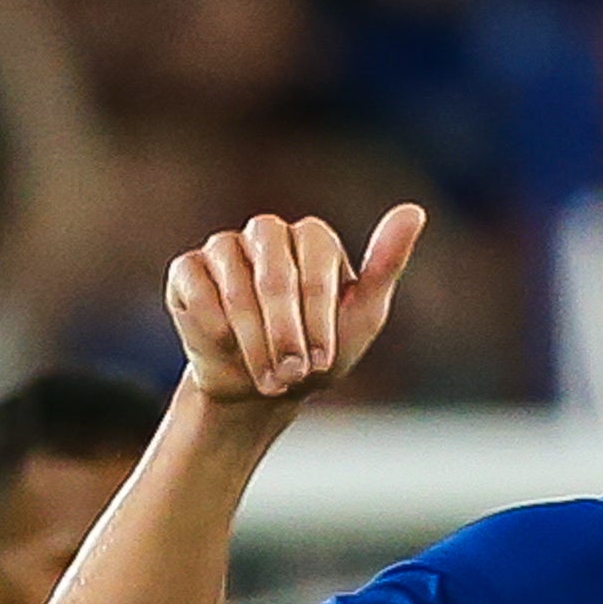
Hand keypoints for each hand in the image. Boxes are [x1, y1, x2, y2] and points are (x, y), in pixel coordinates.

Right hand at [165, 205, 425, 407]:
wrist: (262, 392)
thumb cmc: (318, 355)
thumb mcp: (363, 317)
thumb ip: (386, 265)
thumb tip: (415, 211)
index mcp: (312, 238)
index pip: (315, 256)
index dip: (318, 312)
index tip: (321, 361)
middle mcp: (266, 233)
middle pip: (274, 271)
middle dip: (285, 332)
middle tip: (293, 376)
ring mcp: (224, 248)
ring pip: (234, 283)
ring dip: (252, 340)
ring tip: (267, 378)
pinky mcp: (188, 269)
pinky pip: (197, 287)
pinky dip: (214, 326)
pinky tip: (225, 349)